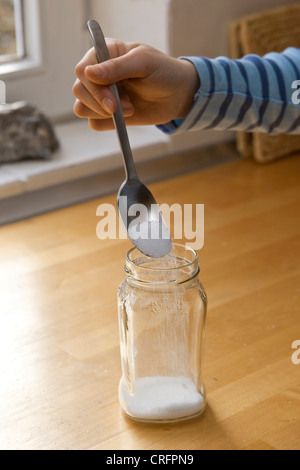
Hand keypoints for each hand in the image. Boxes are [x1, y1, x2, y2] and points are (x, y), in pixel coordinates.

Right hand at [72, 39, 199, 130]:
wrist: (178, 95)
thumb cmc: (163, 72)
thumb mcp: (144, 63)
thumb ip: (117, 67)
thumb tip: (88, 73)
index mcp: (104, 53)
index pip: (82, 70)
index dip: (94, 87)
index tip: (112, 100)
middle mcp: (98, 73)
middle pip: (79, 90)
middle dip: (100, 103)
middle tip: (126, 107)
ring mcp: (101, 95)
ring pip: (81, 108)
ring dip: (103, 113)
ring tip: (129, 109)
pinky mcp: (107, 114)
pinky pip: (93, 123)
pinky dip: (107, 124)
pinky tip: (126, 116)